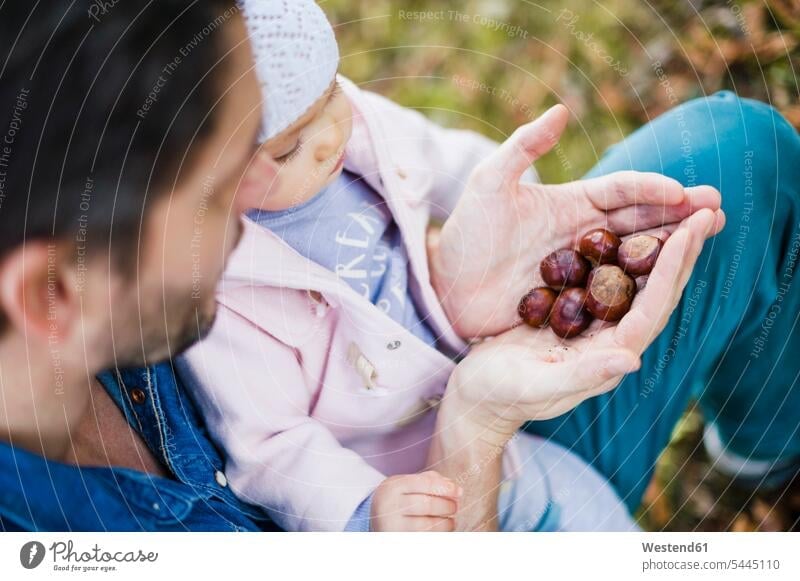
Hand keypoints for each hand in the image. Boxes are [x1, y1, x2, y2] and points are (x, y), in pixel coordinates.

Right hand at [370, 471, 462, 531]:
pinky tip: (441, 531)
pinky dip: (437, 535)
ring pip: (426, 525)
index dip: (445, 488)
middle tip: (455, 507)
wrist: (374, 518)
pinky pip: (424, 538)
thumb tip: (455, 488)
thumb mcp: (408, 483)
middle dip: (446, 506)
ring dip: (445, 523)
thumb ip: (431, 480)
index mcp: (394, 486)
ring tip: (450, 521)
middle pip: (426, 504)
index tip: (459, 492)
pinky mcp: (397, 540)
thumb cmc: (399, 497)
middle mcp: (390, 505)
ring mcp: (392, 526)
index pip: (424, 484)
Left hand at [430, 104, 723, 337]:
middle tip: (717, 212)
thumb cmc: (466, 233)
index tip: (681, 192)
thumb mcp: (489, 183)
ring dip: (669, 249)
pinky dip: (642, 289)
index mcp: (572, 203)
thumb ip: (523, 147)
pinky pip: (616, 294)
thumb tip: (562, 109)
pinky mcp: (576, 303)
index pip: (621, 191)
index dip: (651, 189)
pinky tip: (667, 288)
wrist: (446, 285)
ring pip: (635, 257)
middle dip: (678, 215)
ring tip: (705, 240)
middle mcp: (585, 234)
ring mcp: (583, 270)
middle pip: (640, 222)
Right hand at [439, 207, 723, 444]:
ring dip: (661, 246)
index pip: (651, 309)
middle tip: (705, 208)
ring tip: (682, 210)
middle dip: (681, 250)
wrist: (478, 395)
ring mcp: (596, 327)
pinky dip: (624, 250)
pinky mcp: (577, 315)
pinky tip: (630, 224)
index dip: (671, 269)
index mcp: (608, 356)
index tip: (689, 230)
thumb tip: (632, 360)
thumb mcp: (535, 385)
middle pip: (656, 291)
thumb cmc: (500, 394)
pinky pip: (609, 278)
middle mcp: (612, 340)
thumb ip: (582, 375)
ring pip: (637, 281)